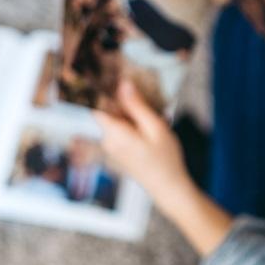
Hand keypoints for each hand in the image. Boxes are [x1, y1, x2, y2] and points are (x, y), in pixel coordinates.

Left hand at [93, 81, 191, 208]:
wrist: (169, 188)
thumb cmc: (165, 160)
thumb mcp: (155, 128)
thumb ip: (137, 106)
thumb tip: (123, 85)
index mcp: (114, 133)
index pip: (96, 105)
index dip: (102, 90)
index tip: (110, 76)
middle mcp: (109, 140)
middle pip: (109, 111)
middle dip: (124, 101)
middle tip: (145, 95)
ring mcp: (113, 147)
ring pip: (118, 120)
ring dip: (133, 113)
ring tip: (154, 115)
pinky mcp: (120, 151)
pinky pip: (123, 130)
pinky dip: (135, 124)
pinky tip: (152, 127)